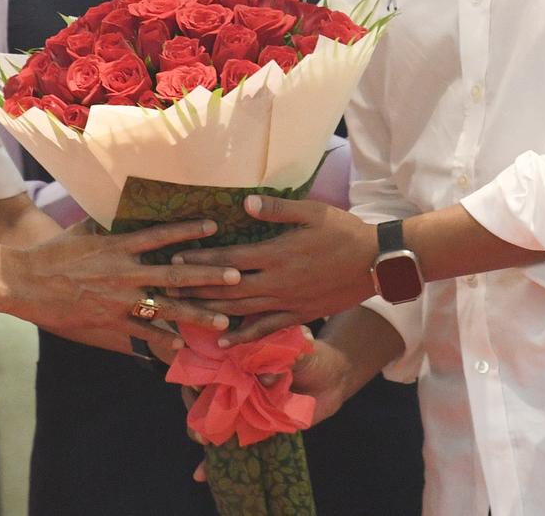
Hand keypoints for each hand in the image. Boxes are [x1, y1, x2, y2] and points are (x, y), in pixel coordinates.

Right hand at [3, 218, 239, 356]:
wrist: (26, 282)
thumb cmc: (54, 253)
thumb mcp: (83, 230)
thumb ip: (108, 222)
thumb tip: (122, 207)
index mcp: (118, 247)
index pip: (161, 236)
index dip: (188, 230)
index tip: (214, 226)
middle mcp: (124, 274)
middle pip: (174, 275)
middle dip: (207, 277)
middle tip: (236, 277)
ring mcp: (119, 302)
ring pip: (166, 310)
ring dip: (196, 315)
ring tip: (223, 321)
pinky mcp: (110, 324)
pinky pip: (142, 335)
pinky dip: (164, 341)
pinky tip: (185, 348)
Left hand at [170, 195, 377, 341]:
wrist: (376, 262)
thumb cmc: (344, 231)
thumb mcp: (312, 212)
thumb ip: (277, 209)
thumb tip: (245, 203)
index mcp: (277, 255)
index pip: (230, 260)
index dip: (202, 260)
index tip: (177, 258)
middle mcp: (278, 283)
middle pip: (228, 289)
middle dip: (197, 289)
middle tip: (169, 289)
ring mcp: (288, 302)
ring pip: (242, 311)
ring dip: (212, 312)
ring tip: (185, 313)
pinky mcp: (298, 315)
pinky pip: (265, 329)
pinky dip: (243, 336)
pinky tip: (224, 342)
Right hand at [186, 325, 331, 483]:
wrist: (333, 378)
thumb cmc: (311, 355)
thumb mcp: (296, 348)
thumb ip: (280, 357)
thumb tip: (264, 377)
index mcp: (242, 358)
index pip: (210, 363)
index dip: (199, 374)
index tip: (200, 386)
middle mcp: (237, 381)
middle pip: (204, 394)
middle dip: (196, 407)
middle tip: (201, 418)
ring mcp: (245, 406)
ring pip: (213, 420)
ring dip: (201, 433)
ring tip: (205, 444)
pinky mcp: (256, 427)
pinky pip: (233, 442)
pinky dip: (215, 461)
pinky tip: (200, 476)